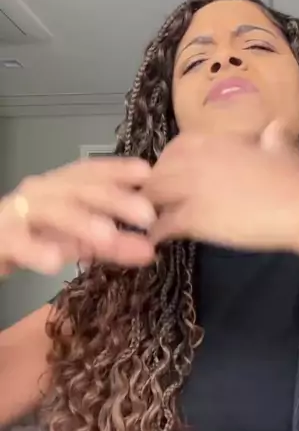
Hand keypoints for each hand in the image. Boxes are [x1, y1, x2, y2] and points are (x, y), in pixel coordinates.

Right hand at [0, 157, 156, 274]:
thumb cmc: (34, 239)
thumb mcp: (78, 242)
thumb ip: (114, 245)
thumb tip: (151, 251)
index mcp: (59, 187)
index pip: (90, 172)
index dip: (117, 169)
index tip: (146, 173)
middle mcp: (40, 193)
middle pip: (78, 188)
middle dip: (113, 199)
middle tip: (146, 215)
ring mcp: (18, 214)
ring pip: (51, 210)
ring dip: (81, 221)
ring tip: (109, 235)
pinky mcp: (1, 239)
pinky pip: (18, 242)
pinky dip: (35, 250)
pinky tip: (54, 261)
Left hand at [143, 123, 298, 251]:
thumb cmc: (294, 178)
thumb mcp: (281, 147)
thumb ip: (272, 136)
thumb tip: (275, 127)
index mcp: (215, 141)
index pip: (175, 148)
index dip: (169, 164)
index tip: (171, 177)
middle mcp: (197, 160)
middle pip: (158, 171)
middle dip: (152, 186)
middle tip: (153, 204)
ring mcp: (192, 187)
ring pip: (153, 194)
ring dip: (148, 208)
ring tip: (147, 223)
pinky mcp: (193, 216)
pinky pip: (163, 223)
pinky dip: (156, 232)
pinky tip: (156, 241)